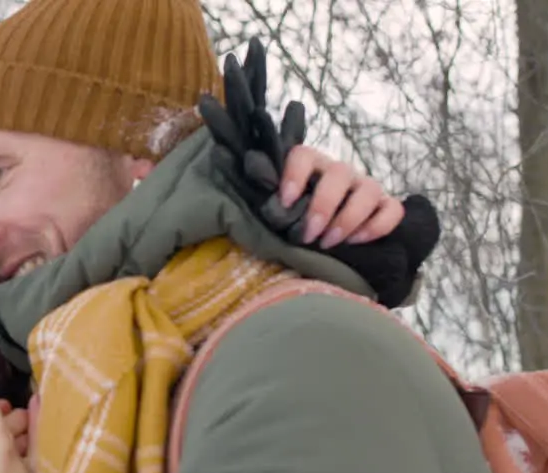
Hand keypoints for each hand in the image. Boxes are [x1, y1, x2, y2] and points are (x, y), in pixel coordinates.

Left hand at [198, 37, 439, 306]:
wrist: (324, 244)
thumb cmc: (279, 226)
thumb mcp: (253, 211)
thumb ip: (229, 198)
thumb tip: (157, 176)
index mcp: (301, 166)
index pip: (299, 154)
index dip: (291, 174)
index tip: (280, 201)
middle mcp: (333, 170)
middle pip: (336, 175)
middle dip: (321, 208)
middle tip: (307, 236)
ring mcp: (360, 186)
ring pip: (366, 191)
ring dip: (347, 220)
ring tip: (328, 242)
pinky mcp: (383, 206)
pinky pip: (390, 209)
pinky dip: (378, 225)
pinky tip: (359, 241)